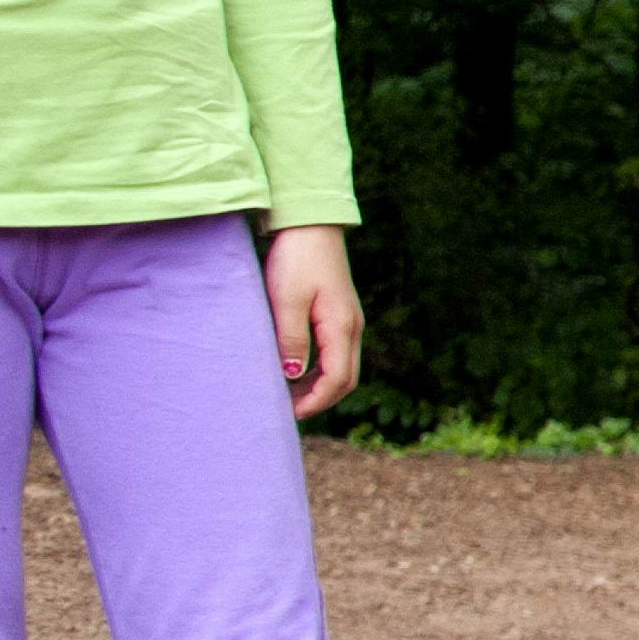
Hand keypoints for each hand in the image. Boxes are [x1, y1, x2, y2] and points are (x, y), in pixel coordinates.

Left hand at [262, 224, 363, 419]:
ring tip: (290, 394)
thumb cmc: (296, 259)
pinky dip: (321, 369)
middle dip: (320, 399)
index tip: (289, 413)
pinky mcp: (340, 313)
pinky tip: (298, 369)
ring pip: (343, 366)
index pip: (337, 379)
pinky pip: (337, 352)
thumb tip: (294, 374)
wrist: (310, 226)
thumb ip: (292, 338)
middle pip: (346, 379)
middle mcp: (352, 327)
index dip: (315, 401)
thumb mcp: (287, 300)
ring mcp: (349, 320)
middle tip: (289, 411)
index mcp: (341, 327)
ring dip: (320, 386)